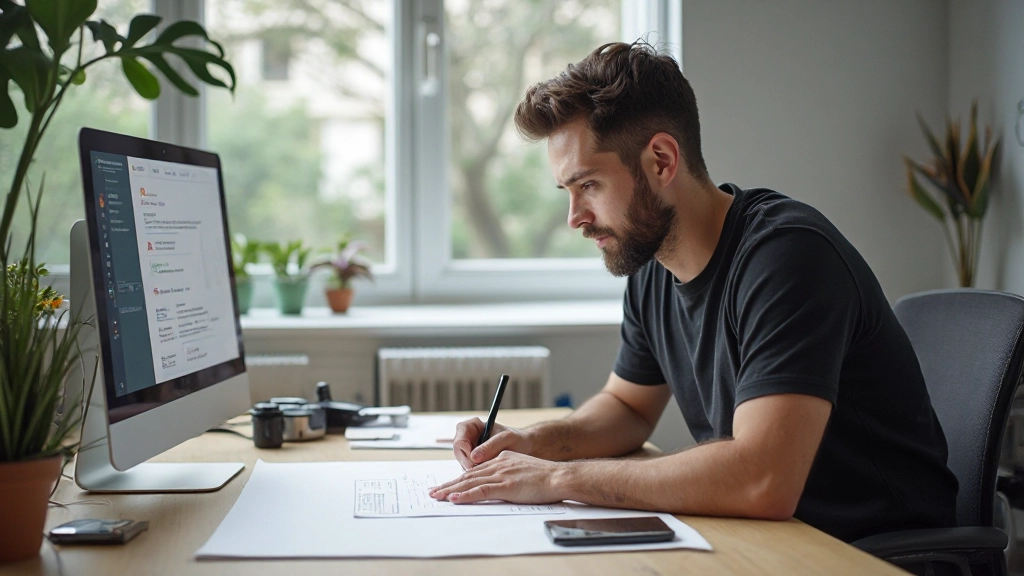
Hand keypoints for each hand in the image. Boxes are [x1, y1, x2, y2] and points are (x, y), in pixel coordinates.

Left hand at [429, 451, 569, 504]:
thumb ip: (509, 474)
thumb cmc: (546, 477)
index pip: (475, 470)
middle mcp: (498, 464)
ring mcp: (501, 474)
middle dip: (449, 484)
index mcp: (502, 459)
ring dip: (451, 490)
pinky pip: (481, 491)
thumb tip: (499, 484)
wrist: (559, 476)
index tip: (447, 486)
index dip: (459, 479)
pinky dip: (465, 495)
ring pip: (470, 482)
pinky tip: (454, 499)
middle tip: (434, 492)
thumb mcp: (523, 470)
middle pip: (468, 475)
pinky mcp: (506, 486)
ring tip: (437, 496)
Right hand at [452, 417, 531, 469]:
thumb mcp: (505, 439)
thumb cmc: (516, 439)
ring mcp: (469, 450)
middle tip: (480, 469)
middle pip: (458, 452)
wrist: (524, 448)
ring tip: (488, 468)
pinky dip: (476, 473)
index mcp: (472, 426)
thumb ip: (490, 446)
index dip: (465, 451)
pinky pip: (469, 469)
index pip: (459, 439)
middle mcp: (467, 437)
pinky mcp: (472, 461)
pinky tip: (488, 472)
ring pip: (462, 462)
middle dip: (468, 463)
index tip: (474, 460)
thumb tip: (473, 457)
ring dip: (473, 469)